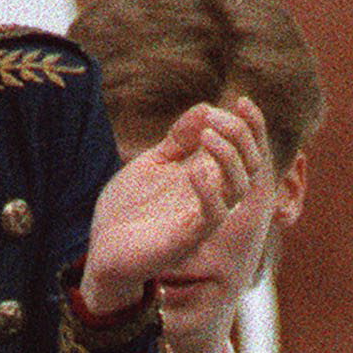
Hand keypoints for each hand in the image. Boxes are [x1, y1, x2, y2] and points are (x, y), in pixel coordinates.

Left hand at [83, 97, 268, 315]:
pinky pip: (213, 214)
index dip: (250, 124)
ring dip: (229, 156)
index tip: (239, 100)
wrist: (103, 252)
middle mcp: (211, 196)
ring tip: (208, 135)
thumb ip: (177, 140)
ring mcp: (201, 217)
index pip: (243, 149)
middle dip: (240, 134)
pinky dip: (209, 191)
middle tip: (216, 117)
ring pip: (239, 187)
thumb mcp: (151, 164)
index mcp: (205, 176)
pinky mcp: (188, 237)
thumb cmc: (127, 211)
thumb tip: (206, 107)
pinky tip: (193, 171)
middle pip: (249, 163)